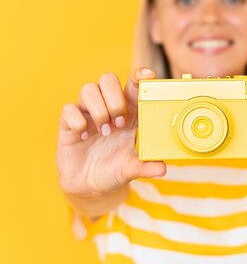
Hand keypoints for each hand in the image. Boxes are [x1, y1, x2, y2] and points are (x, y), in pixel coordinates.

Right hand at [57, 67, 165, 199]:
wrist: (88, 188)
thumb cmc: (114, 170)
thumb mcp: (131, 169)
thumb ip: (145, 167)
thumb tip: (162, 170)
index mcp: (128, 112)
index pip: (132, 84)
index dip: (139, 76)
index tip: (148, 76)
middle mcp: (107, 107)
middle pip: (108, 79)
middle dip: (114, 98)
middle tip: (119, 123)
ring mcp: (87, 113)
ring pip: (89, 89)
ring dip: (98, 109)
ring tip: (104, 132)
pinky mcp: (68, 123)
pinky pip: (69, 108)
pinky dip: (77, 121)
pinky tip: (83, 136)